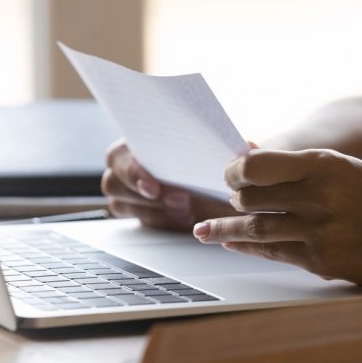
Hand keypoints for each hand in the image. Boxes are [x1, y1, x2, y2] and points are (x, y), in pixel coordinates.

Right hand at [101, 140, 237, 229]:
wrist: (209, 178)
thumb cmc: (205, 155)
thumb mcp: (218, 148)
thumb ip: (231, 147)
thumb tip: (247, 146)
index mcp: (134, 141)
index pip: (119, 156)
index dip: (134, 173)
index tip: (155, 187)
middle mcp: (124, 164)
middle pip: (114, 183)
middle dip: (148, 196)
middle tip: (182, 202)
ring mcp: (127, 189)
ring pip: (122, 204)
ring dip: (155, 210)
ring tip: (186, 210)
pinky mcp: (137, 209)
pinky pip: (139, 220)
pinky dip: (161, 221)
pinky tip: (183, 218)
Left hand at [192, 148, 361, 289]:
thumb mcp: (345, 169)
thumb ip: (299, 164)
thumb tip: (250, 155)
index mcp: (325, 165)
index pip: (259, 165)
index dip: (235, 170)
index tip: (229, 174)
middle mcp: (319, 196)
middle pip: (252, 196)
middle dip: (234, 197)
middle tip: (227, 198)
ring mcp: (319, 231)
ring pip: (256, 227)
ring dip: (227, 228)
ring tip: (204, 230)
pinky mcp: (321, 261)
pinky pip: (272, 252)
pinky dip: (247, 247)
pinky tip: (232, 244)